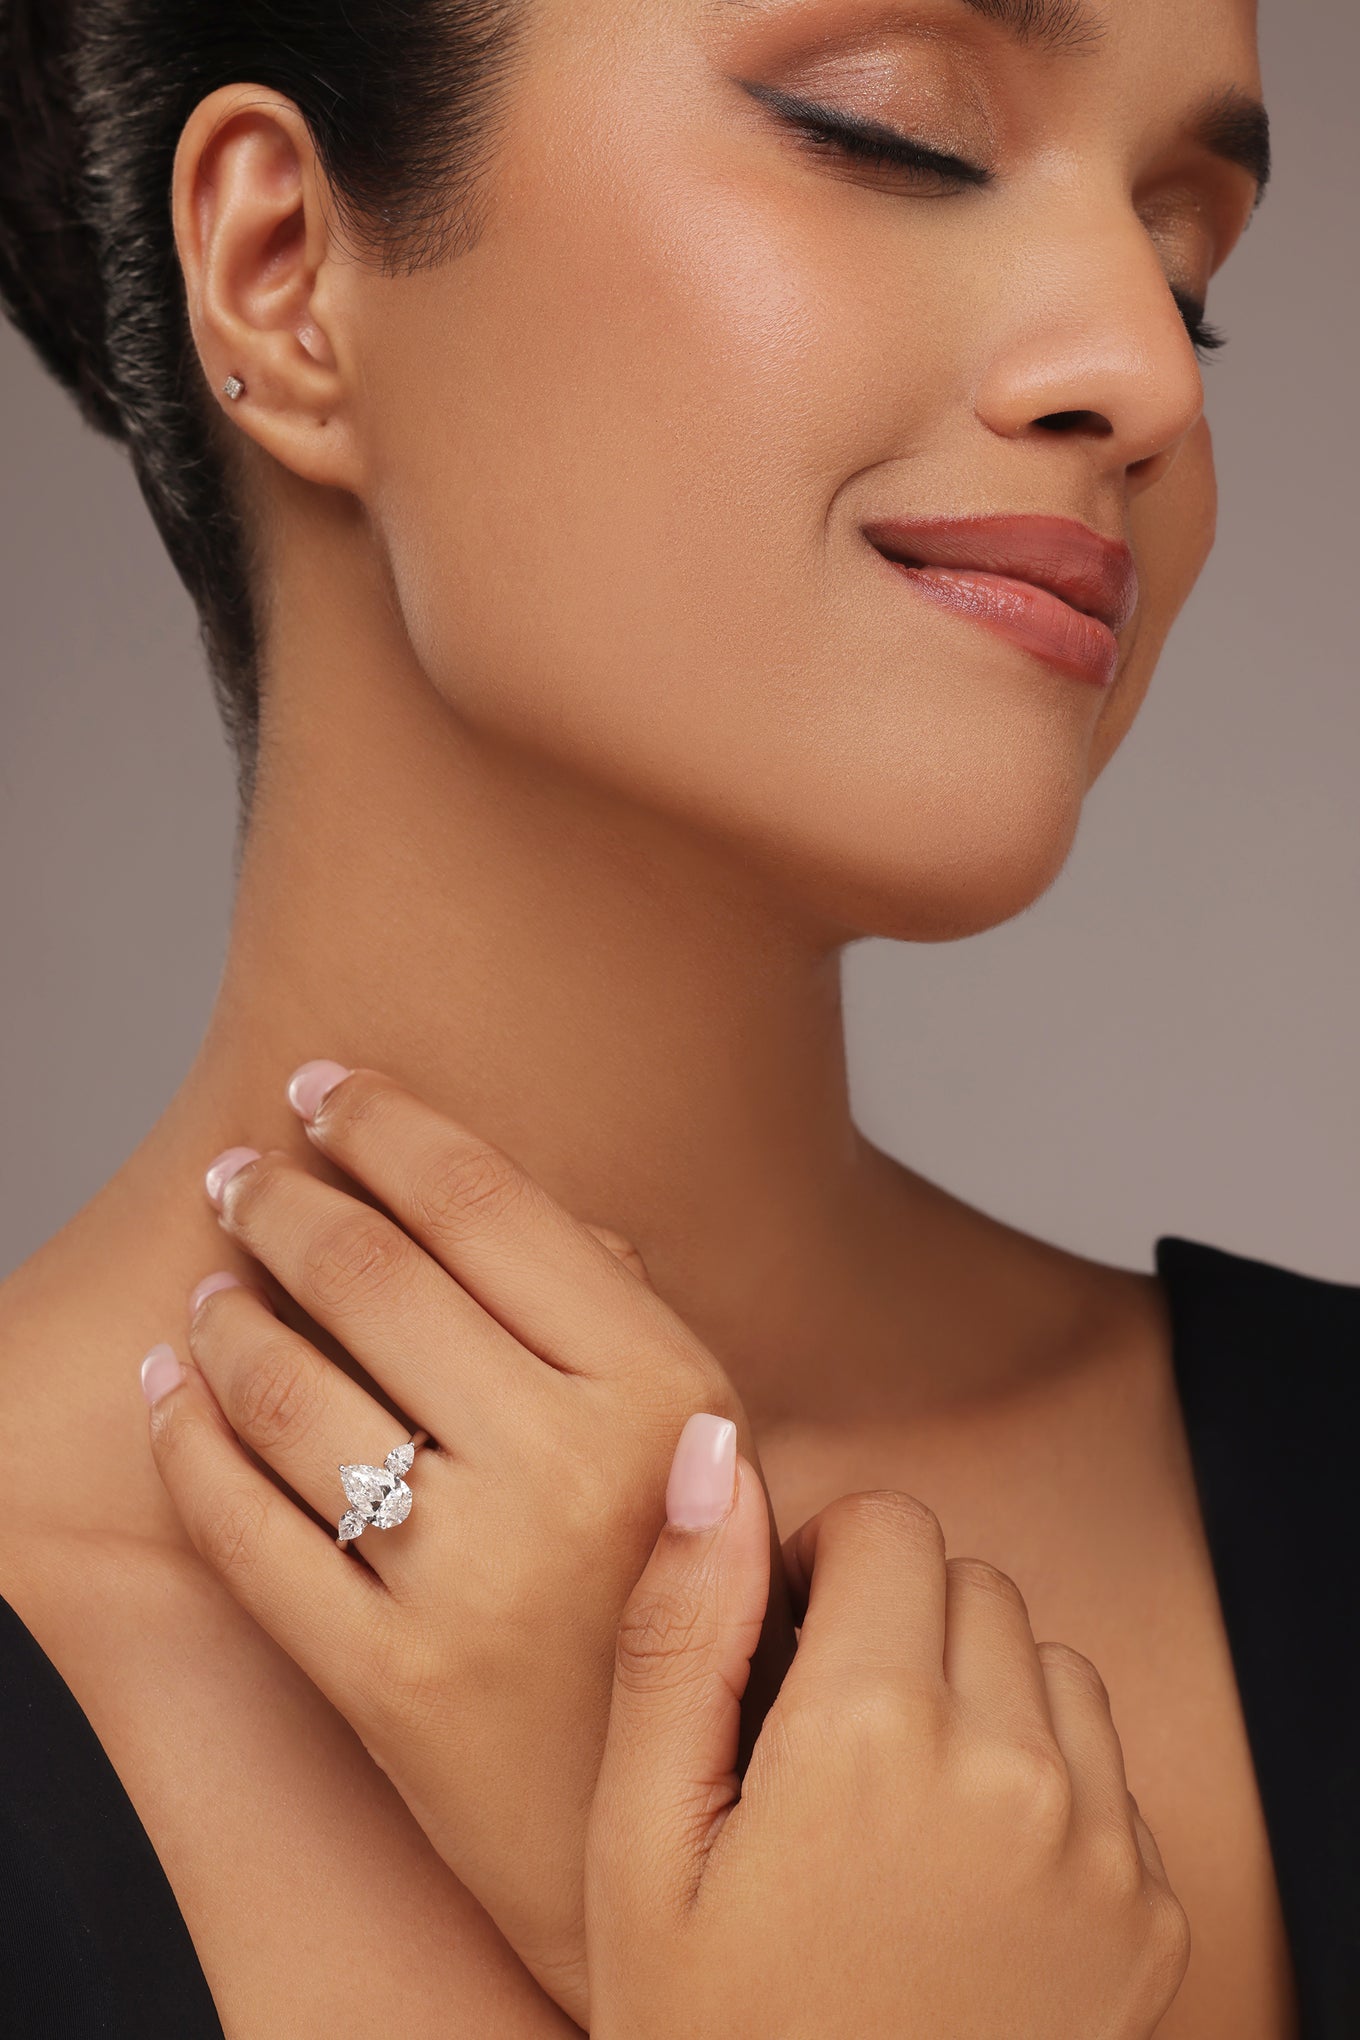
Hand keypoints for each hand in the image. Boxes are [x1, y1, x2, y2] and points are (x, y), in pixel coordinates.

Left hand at [143, 1061, 791, 2025]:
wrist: (678, 1822)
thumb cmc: (691, 1605)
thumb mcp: (706, 1444)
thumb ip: (616, 1312)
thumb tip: (485, 1194)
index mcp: (664, 1386)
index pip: (489, 1205)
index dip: (386, 1124)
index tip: (320, 1084)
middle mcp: (572, 1469)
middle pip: (373, 1278)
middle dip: (280, 1202)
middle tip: (236, 1172)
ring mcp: (474, 1580)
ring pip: (291, 1396)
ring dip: (224, 1318)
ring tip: (209, 1285)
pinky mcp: (388, 1682)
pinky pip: (246, 1533)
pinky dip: (187, 1444)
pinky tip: (169, 1394)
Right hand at [587, 1436, 1190, 2039]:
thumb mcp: (642, 1845)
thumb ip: (679, 1631)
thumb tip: (712, 1454)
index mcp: (870, 1732)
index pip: (887, 1524)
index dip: (816, 1566)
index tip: (778, 1651)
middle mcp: (1011, 1768)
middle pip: (968, 1581)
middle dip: (894, 1625)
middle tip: (821, 1743)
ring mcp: (1098, 1845)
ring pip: (1044, 1661)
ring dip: (975, 1692)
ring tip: (892, 1807)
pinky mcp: (1149, 1911)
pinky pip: (1104, 1767)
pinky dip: (1041, 1781)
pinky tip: (961, 1875)